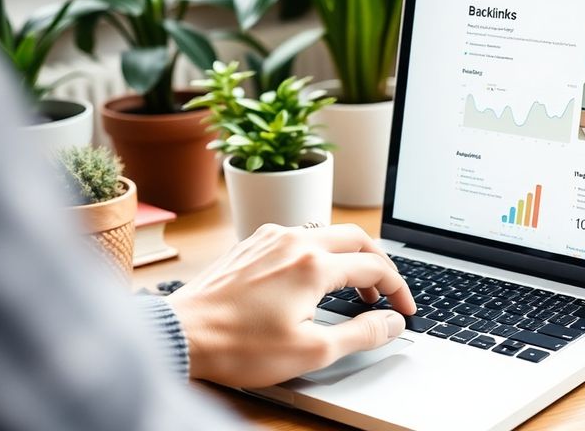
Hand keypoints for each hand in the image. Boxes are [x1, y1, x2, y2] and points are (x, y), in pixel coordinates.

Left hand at [167, 223, 415, 387]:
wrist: (180, 335)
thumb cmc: (239, 346)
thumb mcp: (311, 351)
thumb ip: (361, 333)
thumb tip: (391, 323)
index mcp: (314, 265)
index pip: (375, 267)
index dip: (398, 289)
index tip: (404, 309)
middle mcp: (295, 241)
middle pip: (357, 238)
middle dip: (380, 264)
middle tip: (386, 292)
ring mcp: (271, 238)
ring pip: (327, 233)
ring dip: (350, 256)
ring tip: (353, 288)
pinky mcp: (252, 243)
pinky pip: (299, 236)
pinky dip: (320, 252)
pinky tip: (313, 277)